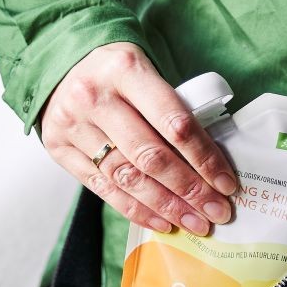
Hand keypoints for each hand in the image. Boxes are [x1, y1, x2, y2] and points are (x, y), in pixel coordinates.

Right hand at [38, 42, 236, 233]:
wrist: (61, 63)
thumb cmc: (117, 71)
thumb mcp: (146, 71)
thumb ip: (172, 107)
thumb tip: (211, 163)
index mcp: (127, 70)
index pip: (175, 122)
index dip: (205, 158)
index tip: (227, 184)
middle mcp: (96, 97)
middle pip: (151, 156)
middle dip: (190, 190)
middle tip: (216, 212)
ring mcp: (74, 125)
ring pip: (127, 177)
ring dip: (166, 206)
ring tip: (193, 222)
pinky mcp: (60, 148)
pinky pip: (103, 188)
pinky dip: (135, 209)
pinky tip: (161, 221)